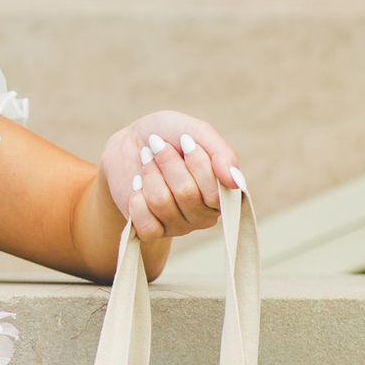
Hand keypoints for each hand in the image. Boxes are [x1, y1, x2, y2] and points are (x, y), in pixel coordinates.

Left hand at [99, 113, 242, 243]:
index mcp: (223, 193)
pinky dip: (136, 197)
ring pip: (161, 203)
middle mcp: (204, 215)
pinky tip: (137, 185)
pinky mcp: (151, 232)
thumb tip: (235, 182)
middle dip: (168, 163)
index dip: (197, 162)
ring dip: (150, 174)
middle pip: (186, 194)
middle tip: (159, 147)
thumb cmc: (168, 136)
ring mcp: (178, 226)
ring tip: (147, 162)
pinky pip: (145, 223)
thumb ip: (221, 153)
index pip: (215, 191)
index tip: (184, 139)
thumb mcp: (197, 132)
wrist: (128, 143)